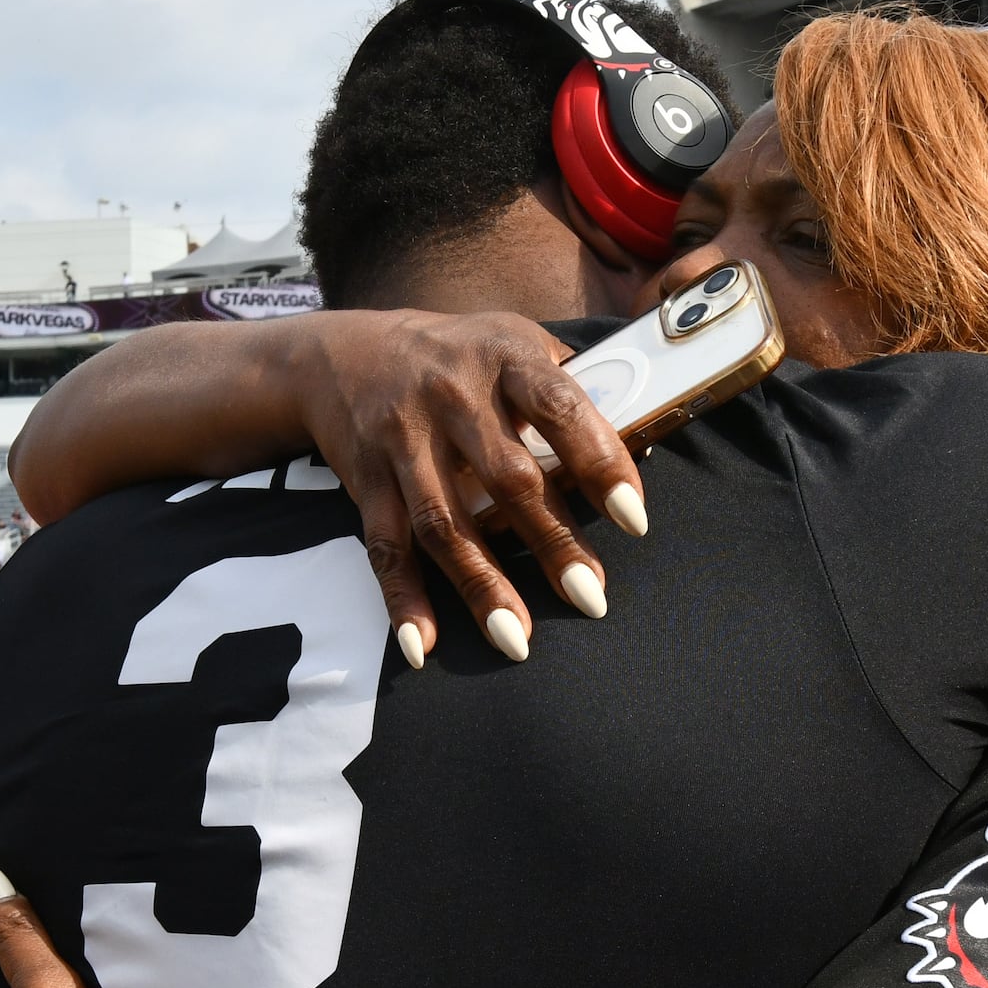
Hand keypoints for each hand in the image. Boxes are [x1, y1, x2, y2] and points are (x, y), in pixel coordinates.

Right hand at [279, 309, 647, 668]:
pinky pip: (386, 546)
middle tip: (591, 598)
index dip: (600, 461)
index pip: (560, 408)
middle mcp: (451, 396)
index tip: (634, 518)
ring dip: (481, 585)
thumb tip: (642, 441)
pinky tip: (426, 645)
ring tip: (518, 640)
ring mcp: (404, 440)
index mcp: (504, 357)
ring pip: (445, 522)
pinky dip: (403, 599)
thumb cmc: (459, 355)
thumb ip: (571, 387)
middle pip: (506, 478)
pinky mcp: (367, 480)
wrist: (344, 352)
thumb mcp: (516, 342)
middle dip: (551, 542)